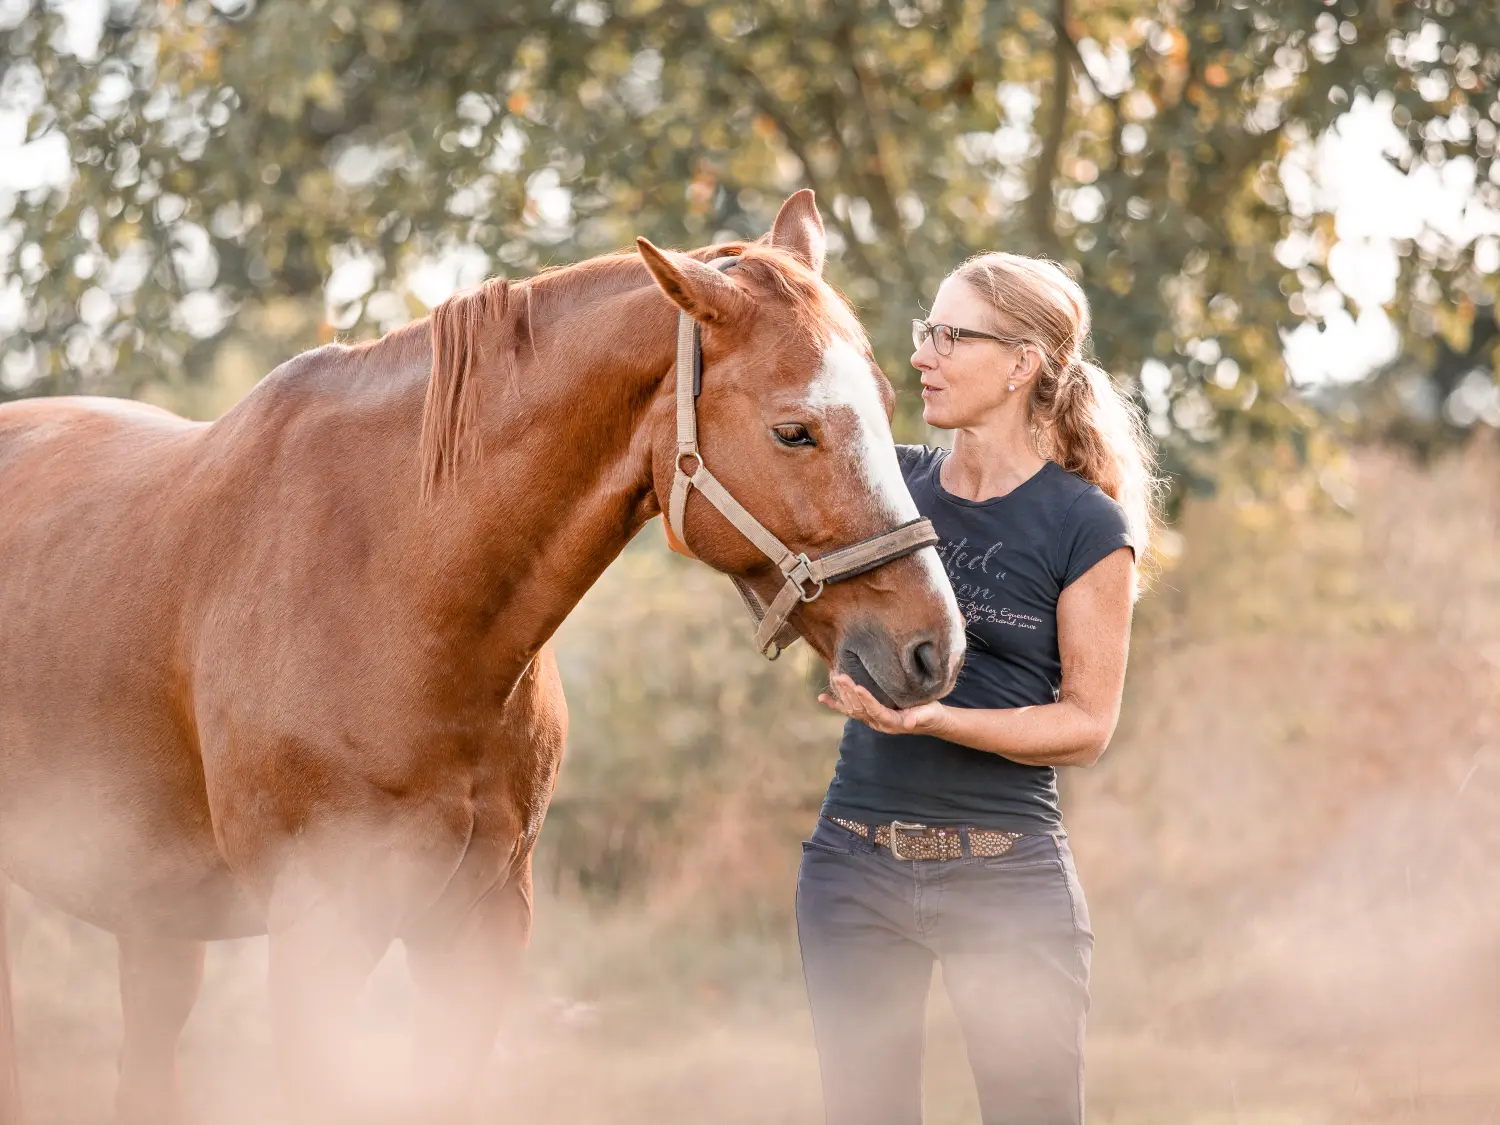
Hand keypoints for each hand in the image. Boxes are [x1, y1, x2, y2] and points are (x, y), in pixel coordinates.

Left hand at [818, 673, 948, 735]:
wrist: (929, 720)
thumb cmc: (931, 714)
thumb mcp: (929, 714)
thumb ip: (919, 717)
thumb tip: (909, 722)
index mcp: (892, 722)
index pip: (876, 710)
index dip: (866, 700)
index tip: (857, 687)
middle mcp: (878, 722)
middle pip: (860, 708)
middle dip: (849, 692)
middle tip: (840, 676)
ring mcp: (871, 719)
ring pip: (852, 708)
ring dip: (842, 694)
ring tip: (834, 676)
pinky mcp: (868, 714)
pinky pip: (849, 710)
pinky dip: (835, 704)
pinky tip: (822, 699)